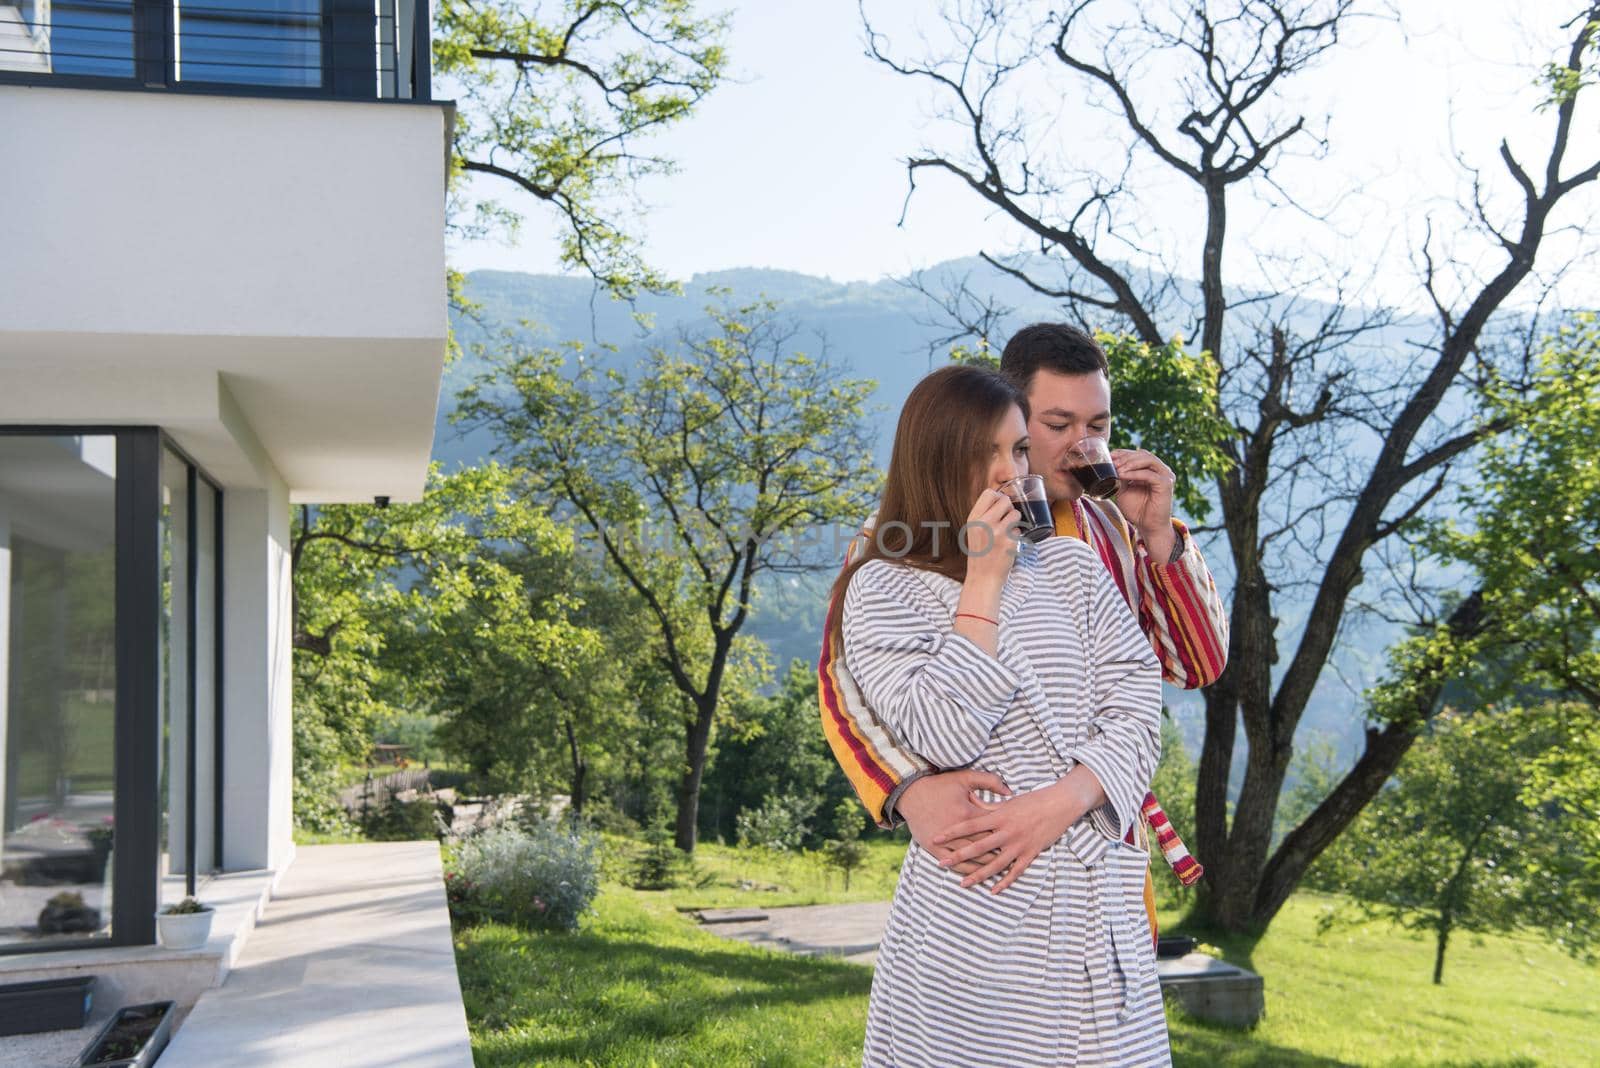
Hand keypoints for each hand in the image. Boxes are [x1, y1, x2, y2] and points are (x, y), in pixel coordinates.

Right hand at [897, 769, 1012, 875]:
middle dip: (999, 854)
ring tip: (998, 870)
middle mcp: (957, 831)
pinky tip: (975, 874)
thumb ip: (990, 781)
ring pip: (970, 859)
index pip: (992, 829)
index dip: (1005, 836)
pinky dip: (965, 870)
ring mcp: (944, 842)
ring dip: (984, 866)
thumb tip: (1010, 792)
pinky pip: (953, 864)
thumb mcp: (965, 778)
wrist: (910, 793)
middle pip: (984, 847)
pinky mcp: (933, 848)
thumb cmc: (939, 785)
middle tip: (1013, 859)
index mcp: (967, 814)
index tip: (1018, 839)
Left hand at [932, 772, 1102, 892]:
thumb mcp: (1008, 800)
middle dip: (958, 856)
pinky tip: (993, 890)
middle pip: (978, 846)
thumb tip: (968, 800)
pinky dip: (1004, 882)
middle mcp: (1007, 831)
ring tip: (962, 884)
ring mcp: (1019, 844)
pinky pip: (1016, 871)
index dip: (952, 832)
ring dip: (978, 875)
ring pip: (995, 864)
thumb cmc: (1033, 800)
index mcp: (999, 815)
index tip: (936, 838)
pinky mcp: (1031, 853)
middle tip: (941, 864)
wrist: (1060, 804)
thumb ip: (988, 805)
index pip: (970, 825)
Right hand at [962, 488, 1022, 588]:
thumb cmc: (980, 553)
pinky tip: (1008, 544)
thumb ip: (983, 515)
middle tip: (1006, 519)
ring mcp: (997, 532)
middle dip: (1009, 508)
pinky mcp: (1009, 542)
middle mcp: (984, 523)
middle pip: (1005, 500)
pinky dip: (1016, 536)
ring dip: (1015, 522)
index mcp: (974, 518)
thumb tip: (1000, 498)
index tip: (999, 506)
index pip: (989, 493)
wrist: (983, 576)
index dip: (998, 497)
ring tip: (1007, 532)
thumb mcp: (973, 531)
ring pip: (1015, 513)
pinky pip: (1019, 530)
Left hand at [1109, 449, 1175, 557]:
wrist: (1148, 527)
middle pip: (1143, 454)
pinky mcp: (1166, 484)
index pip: (1139, 454)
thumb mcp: (1124, 490)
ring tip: (1117, 468)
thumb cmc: (1138, 510)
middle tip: (1112, 461)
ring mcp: (1165, 476)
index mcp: (1153, 469)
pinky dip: (1135, 473)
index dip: (1124, 452)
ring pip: (1148, 460)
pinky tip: (1123, 475)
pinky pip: (1149, 474)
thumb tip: (1110, 465)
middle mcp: (1161, 470)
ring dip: (1130, 462)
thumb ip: (1120, 477)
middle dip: (1125, 456)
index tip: (1109, 455)